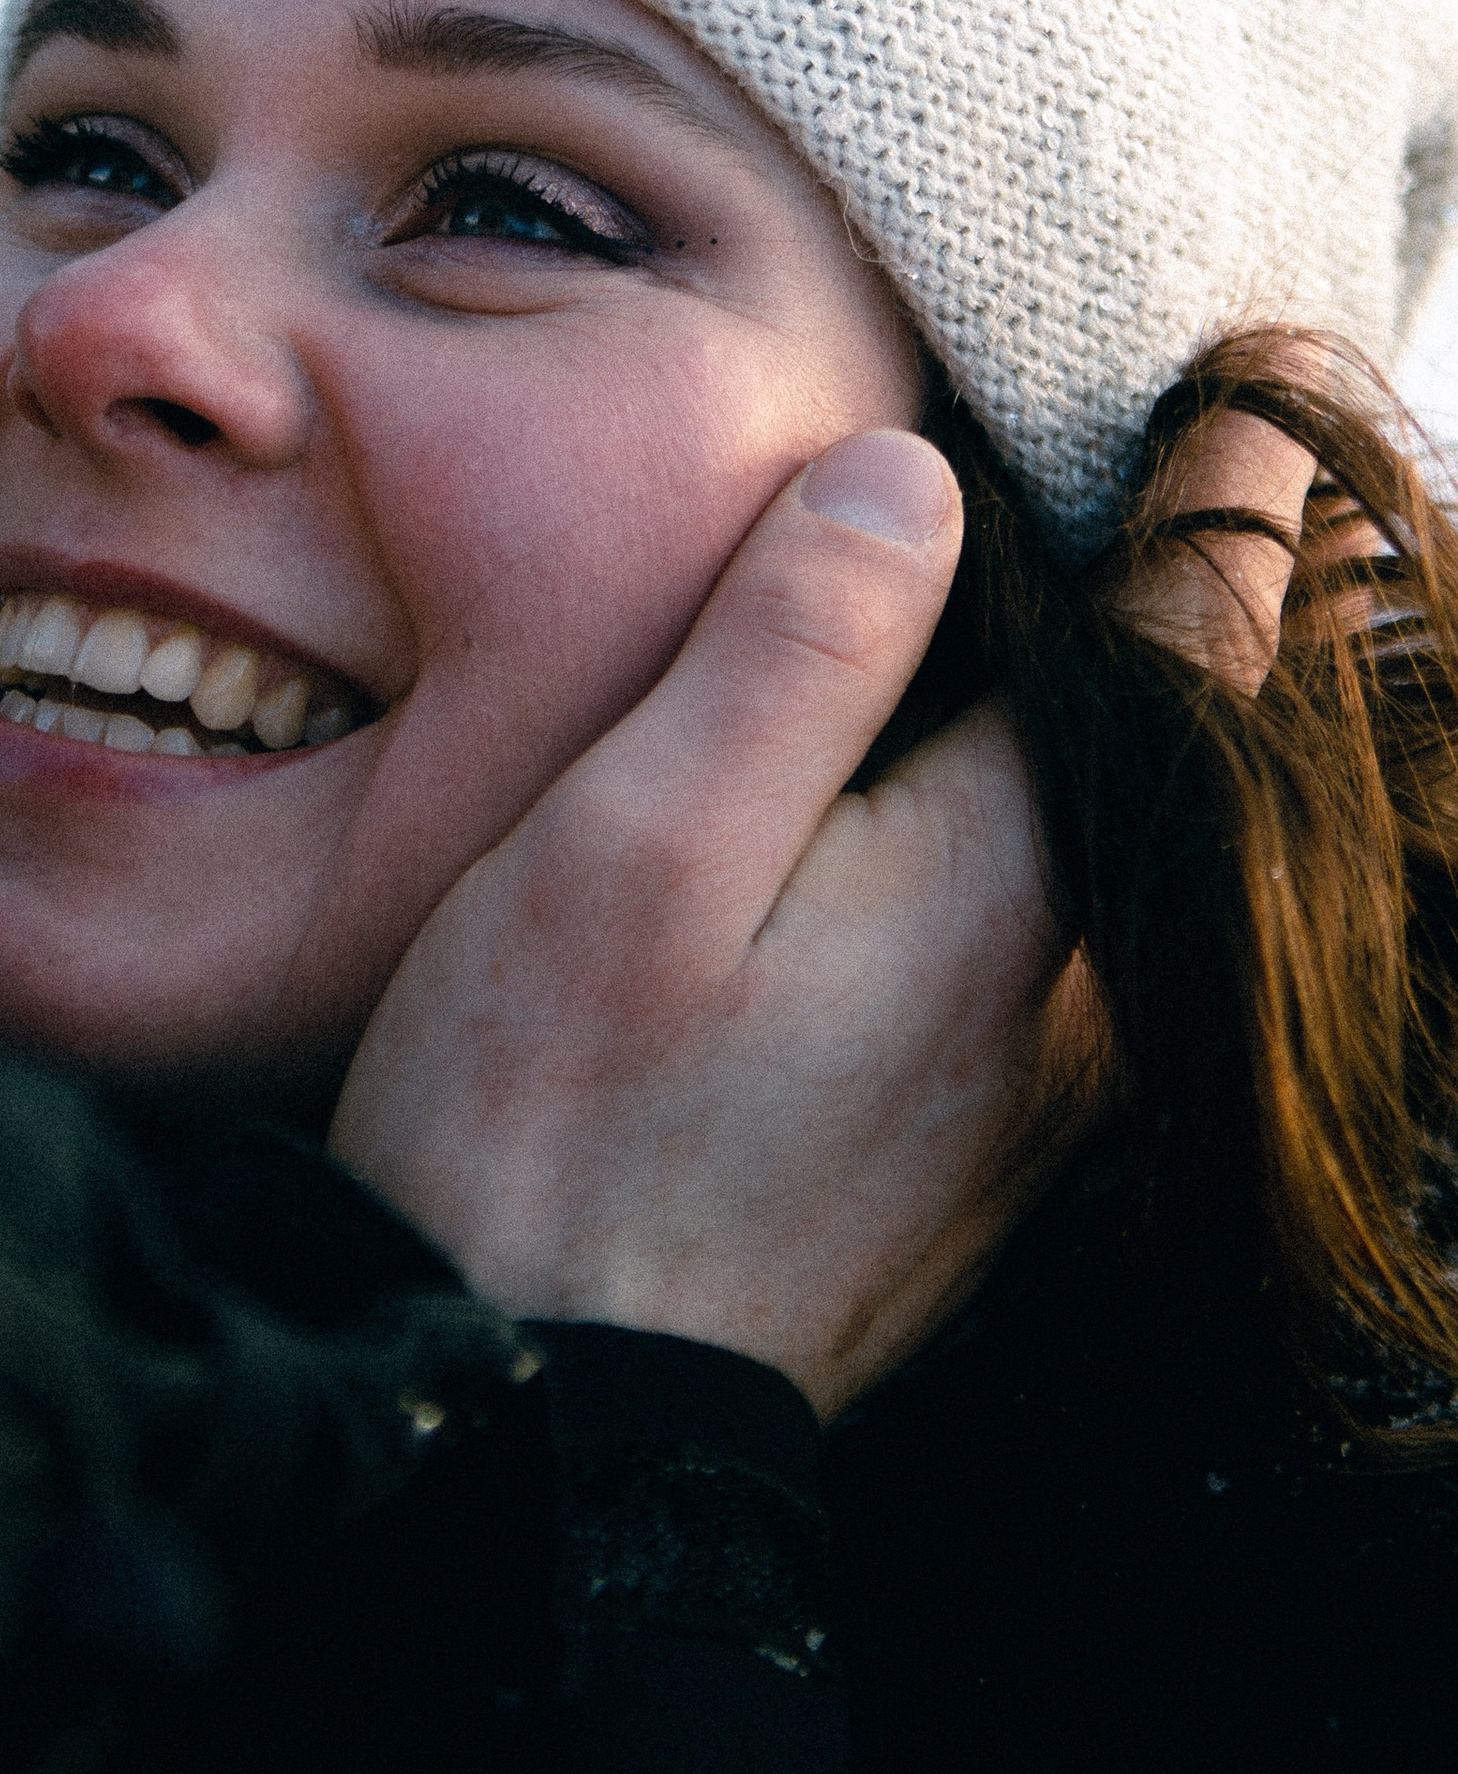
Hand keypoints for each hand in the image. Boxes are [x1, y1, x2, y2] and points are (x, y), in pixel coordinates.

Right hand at [332, 402, 1315, 1415]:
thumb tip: (914, 470)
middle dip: (1176, 580)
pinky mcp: (982, 1141)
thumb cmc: (545, 1120)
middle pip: (1176, 733)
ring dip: (1100, 704)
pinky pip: (1057, 925)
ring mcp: (1046, 1085)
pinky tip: (946, 771)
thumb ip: (789, 650)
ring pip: (1115, 834)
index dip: (1215, 481)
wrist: (537, 1415)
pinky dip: (1035, 817)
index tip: (1236, 358)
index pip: (1193, 629)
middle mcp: (1082, 989)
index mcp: (1022, 882)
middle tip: (1174, 418)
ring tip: (1056, 563)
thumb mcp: (633, 847)